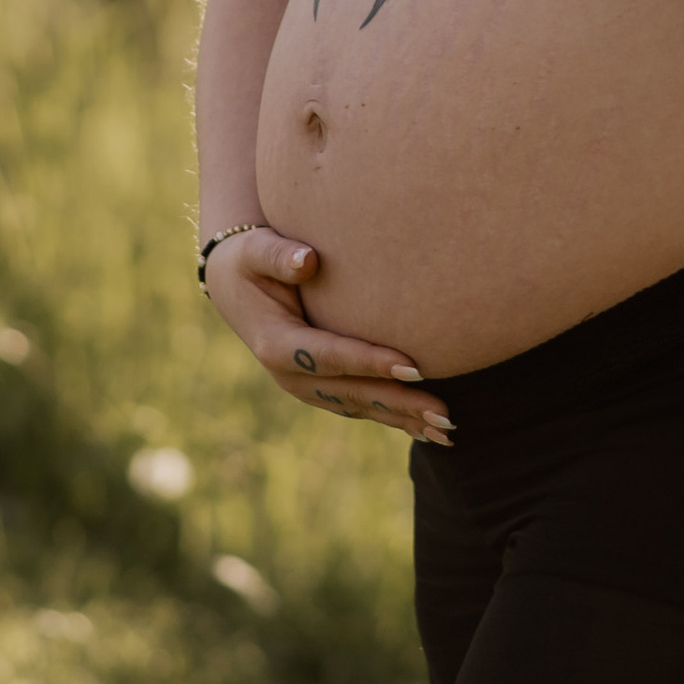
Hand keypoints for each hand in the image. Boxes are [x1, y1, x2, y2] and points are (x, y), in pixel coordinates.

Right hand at [201, 226, 453, 444]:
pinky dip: (393, 417)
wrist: (234, 284)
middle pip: (352, 393)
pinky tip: (427, 427)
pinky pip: (360, 405)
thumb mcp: (254, 252)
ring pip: (360, 406)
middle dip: (400, 404)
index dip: (371, 362)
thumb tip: (307, 260)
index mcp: (276, 344)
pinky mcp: (320, 387)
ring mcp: (306, 387)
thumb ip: (278, 255)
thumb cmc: (251, 261)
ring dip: (404, 420)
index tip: (413, 366)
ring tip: (448, 431)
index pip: (330, 356)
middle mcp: (290, 376)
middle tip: (446, 414)